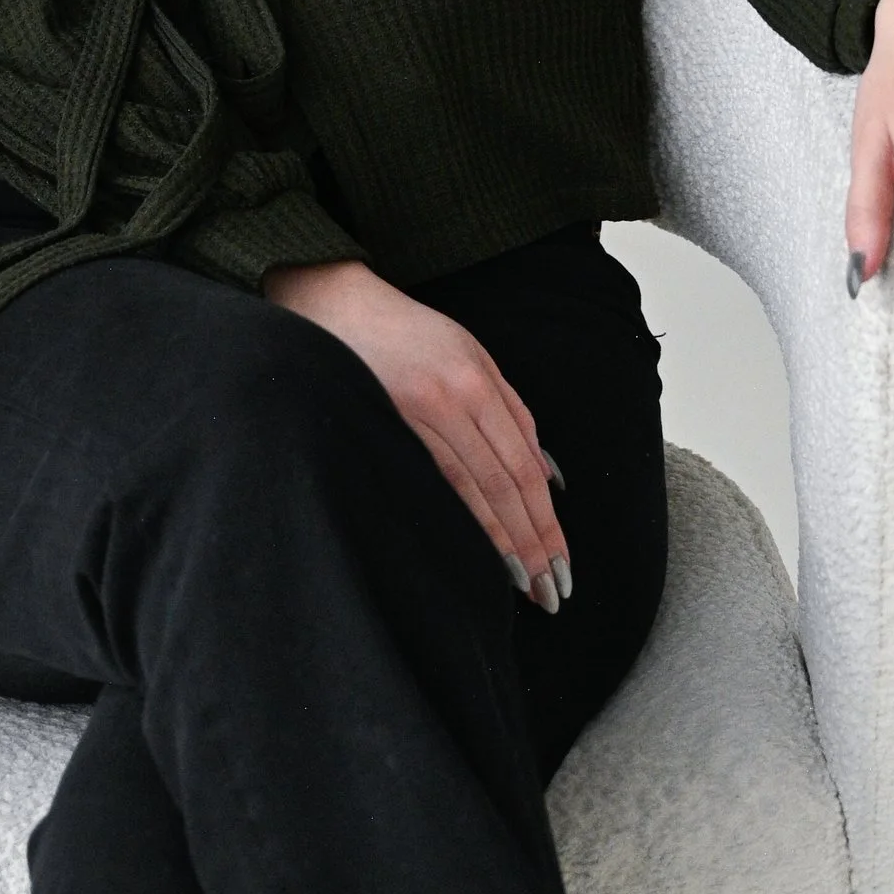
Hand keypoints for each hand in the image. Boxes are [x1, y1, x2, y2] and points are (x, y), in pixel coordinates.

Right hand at [262, 258, 570, 610]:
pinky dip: (457, 519)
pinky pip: (428, 482)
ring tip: (524, 584)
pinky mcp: (380, 426)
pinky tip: (473, 551)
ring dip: (500, 542)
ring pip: (468, 492)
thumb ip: (512, 411)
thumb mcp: (471, 354)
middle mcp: (450, 401)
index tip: (561, 563)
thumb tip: (548, 475)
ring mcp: (412, 416)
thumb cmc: (407, 331)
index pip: (523, 467)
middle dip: (532, 543)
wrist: (332, 302)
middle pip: (503, 485)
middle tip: (551, 591)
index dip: (545, 521)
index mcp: (477, 382)